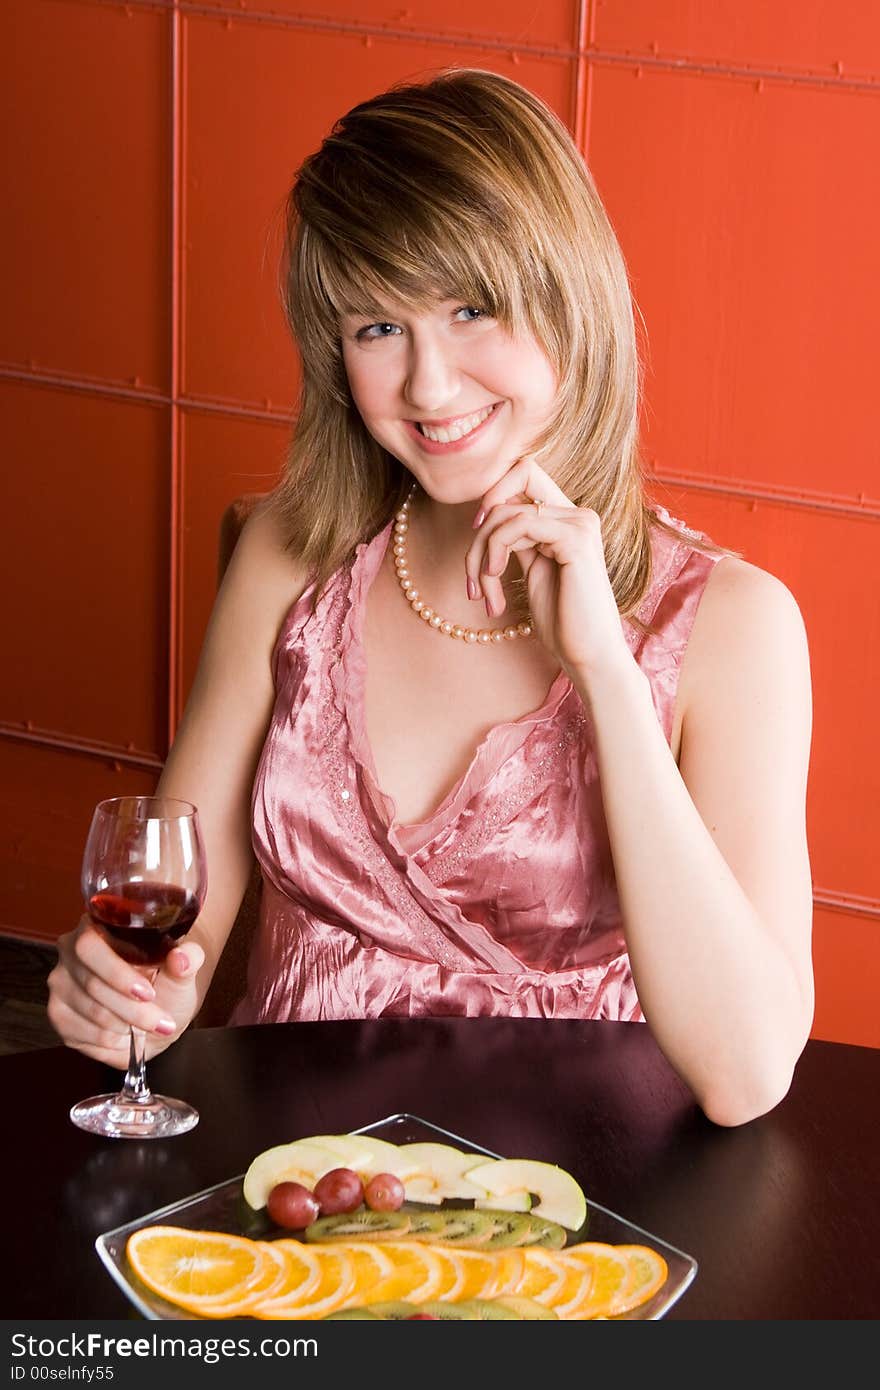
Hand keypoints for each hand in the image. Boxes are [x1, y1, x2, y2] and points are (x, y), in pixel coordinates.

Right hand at [47, 916, 204, 1066]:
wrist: (157, 1011)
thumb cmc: (166, 983)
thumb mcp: (183, 970)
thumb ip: (188, 958)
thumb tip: (182, 958)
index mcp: (97, 927)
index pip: (90, 947)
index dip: (117, 974)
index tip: (147, 993)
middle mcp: (70, 952)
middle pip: (93, 985)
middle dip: (132, 1010)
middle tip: (160, 1020)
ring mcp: (60, 985)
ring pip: (92, 1013)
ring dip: (126, 1026)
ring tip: (148, 1026)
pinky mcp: (59, 1015)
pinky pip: (84, 1035)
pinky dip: (112, 1040)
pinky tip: (127, 1033)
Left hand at [465, 456, 632, 680]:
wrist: (588, 654)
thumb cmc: (562, 621)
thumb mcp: (533, 570)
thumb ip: (519, 539)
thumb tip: (489, 514)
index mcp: (569, 520)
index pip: (524, 476)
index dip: (493, 494)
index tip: (475, 533)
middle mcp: (578, 515)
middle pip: (509, 492)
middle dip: (480, 532)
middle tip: (473, 578)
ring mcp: (580, 524)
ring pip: (506, 513)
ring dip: (481, 554)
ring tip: (483, 592)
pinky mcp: (576, 539)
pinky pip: (518, 525)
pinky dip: (495, 551)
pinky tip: (493, 581)